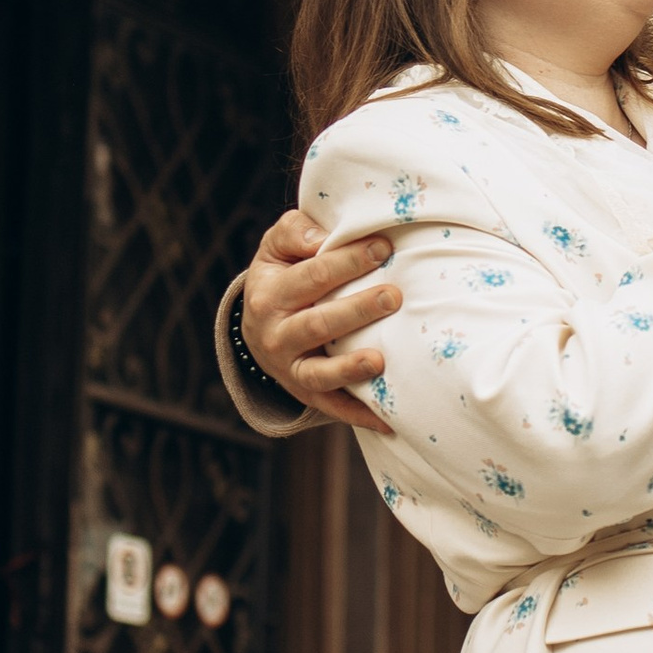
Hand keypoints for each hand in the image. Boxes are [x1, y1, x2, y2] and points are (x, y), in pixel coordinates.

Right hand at [241, 207, 399, 436]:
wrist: (258, 326)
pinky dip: (359, 415)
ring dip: (350, 368)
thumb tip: (321, 238)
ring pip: (318, 372)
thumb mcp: (277, 247)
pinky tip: (388, 419)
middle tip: (393, 296)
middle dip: (356, 310)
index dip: (347, 261)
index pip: (311, 276)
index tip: (383, 248)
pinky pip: (331, 407)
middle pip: (317, 323)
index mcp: (269, 294)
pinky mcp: (304, 394)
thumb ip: (296, 232)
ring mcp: (288, 369)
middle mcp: (274, 335)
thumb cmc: (282, 275)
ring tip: (381, 361)